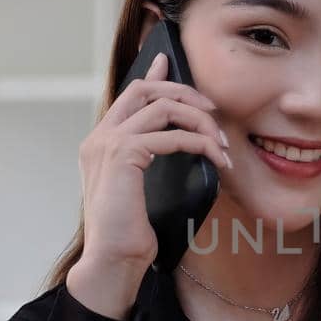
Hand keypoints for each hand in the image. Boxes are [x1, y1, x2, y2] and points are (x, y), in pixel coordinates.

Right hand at [67, 50, 228, 317]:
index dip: (153, 76)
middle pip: (145, 90)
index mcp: (100, 141)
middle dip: (185, 93)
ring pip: (163, 108)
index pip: (129, 94)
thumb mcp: (140, 188)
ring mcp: (108, 144)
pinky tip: (214, 157)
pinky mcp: (123, 156)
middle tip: (213, 111)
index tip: (170, 61)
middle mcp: (99, 137)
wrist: (114, 259)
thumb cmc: (129, 231)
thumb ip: (149, 158)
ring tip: (221, 145)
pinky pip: (170, 136)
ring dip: (200, 122)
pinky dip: (198, 142)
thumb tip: (174, 141)